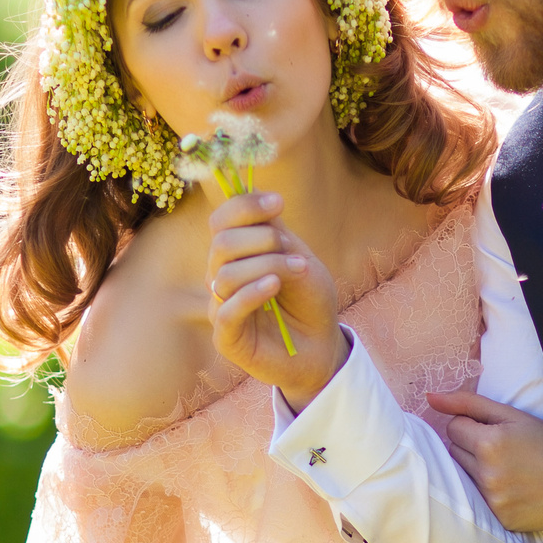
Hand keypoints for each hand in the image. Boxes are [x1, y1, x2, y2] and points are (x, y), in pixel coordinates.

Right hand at [206, 190, 346, 408]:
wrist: (322, 348)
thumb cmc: (310, 302)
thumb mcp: (299, 260)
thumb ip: (275, 234)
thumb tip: (257, 194)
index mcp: (236, 254)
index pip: (222, 220)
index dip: (245, 206)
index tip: (278, 202)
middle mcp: (221, 276)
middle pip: (222, 243)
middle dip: (261, 239)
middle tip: (291, 249)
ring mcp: (220, 307)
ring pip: (226, 274)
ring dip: (268, 266)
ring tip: (299, 270)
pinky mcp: (226, 338)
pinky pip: (227, 310)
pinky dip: (252, 293)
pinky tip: (275, 287)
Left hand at [426, 391, 542, 532]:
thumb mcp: (513, 415)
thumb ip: (468, 403)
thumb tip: (430, 397)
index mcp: (489, 443)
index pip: (453, 428)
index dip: (473, 426)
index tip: (496, 431)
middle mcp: (488, 474)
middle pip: (455, 452)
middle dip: (473, 447)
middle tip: (505, 450)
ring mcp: (494, 501)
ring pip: (464, 477)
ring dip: (479, 470)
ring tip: (510, 469)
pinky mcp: (501, 520)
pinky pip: (480, 502)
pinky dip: (491, 494)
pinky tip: (514, 489)